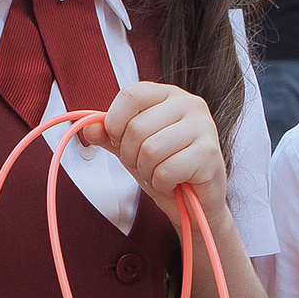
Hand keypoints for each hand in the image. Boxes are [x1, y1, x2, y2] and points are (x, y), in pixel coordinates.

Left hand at [91, 81, 227, 220]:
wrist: (195, 203)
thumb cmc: (165, 169)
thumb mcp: (131, 149)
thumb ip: (109, 135)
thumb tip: (88, 126)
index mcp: (168, 95)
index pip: (131, 94)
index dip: (115, 122)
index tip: (120, 140)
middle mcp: (190, 104)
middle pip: (137, 127)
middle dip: (131, 156)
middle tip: (146, 165)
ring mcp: (204, 127)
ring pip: (150, 150)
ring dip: (147, 172)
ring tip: (159, 174)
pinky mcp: (210, 154)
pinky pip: (167, 170)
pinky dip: (162, 184)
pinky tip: (173, 183)